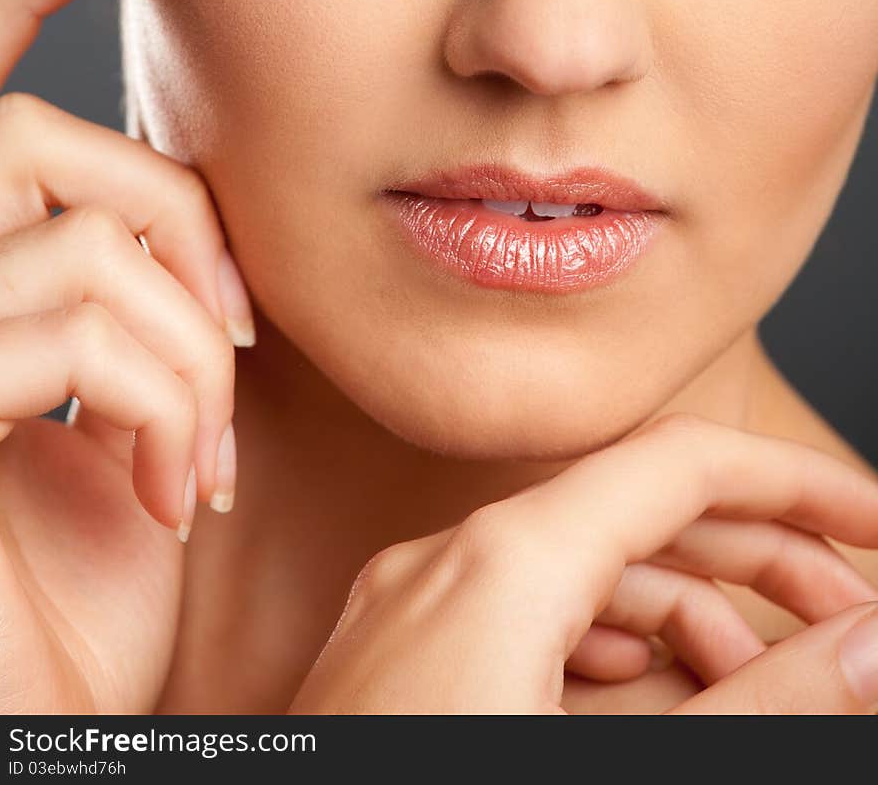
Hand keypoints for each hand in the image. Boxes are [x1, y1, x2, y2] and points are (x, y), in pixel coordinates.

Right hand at [0, 0, 254, 713]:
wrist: (24, 722)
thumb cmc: (51, 595)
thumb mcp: (88, 429)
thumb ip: (100, 316)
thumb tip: (158, 243)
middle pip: (42, 143)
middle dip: (176, 229)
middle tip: (238, 351)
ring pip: (83, 232)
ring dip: (184, 352)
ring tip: (197, 462)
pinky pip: (77, 318)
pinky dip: (158, 399)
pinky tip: (168, 489)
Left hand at [288, 413, 877, 713]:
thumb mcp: (621, 762)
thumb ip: (756, 700)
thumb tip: (869, 643)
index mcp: (498, 562)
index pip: (679, 464)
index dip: (797, 485)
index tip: (875, 523)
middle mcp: (441, 565)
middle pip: (633, 520)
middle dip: (754, 565)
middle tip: (850, 624)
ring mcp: (406, 616)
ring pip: (576, 580)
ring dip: (685, 619)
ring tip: (765, 683)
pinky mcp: (390, 672)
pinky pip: (519, 630)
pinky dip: (605, 654)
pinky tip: (657, 699)